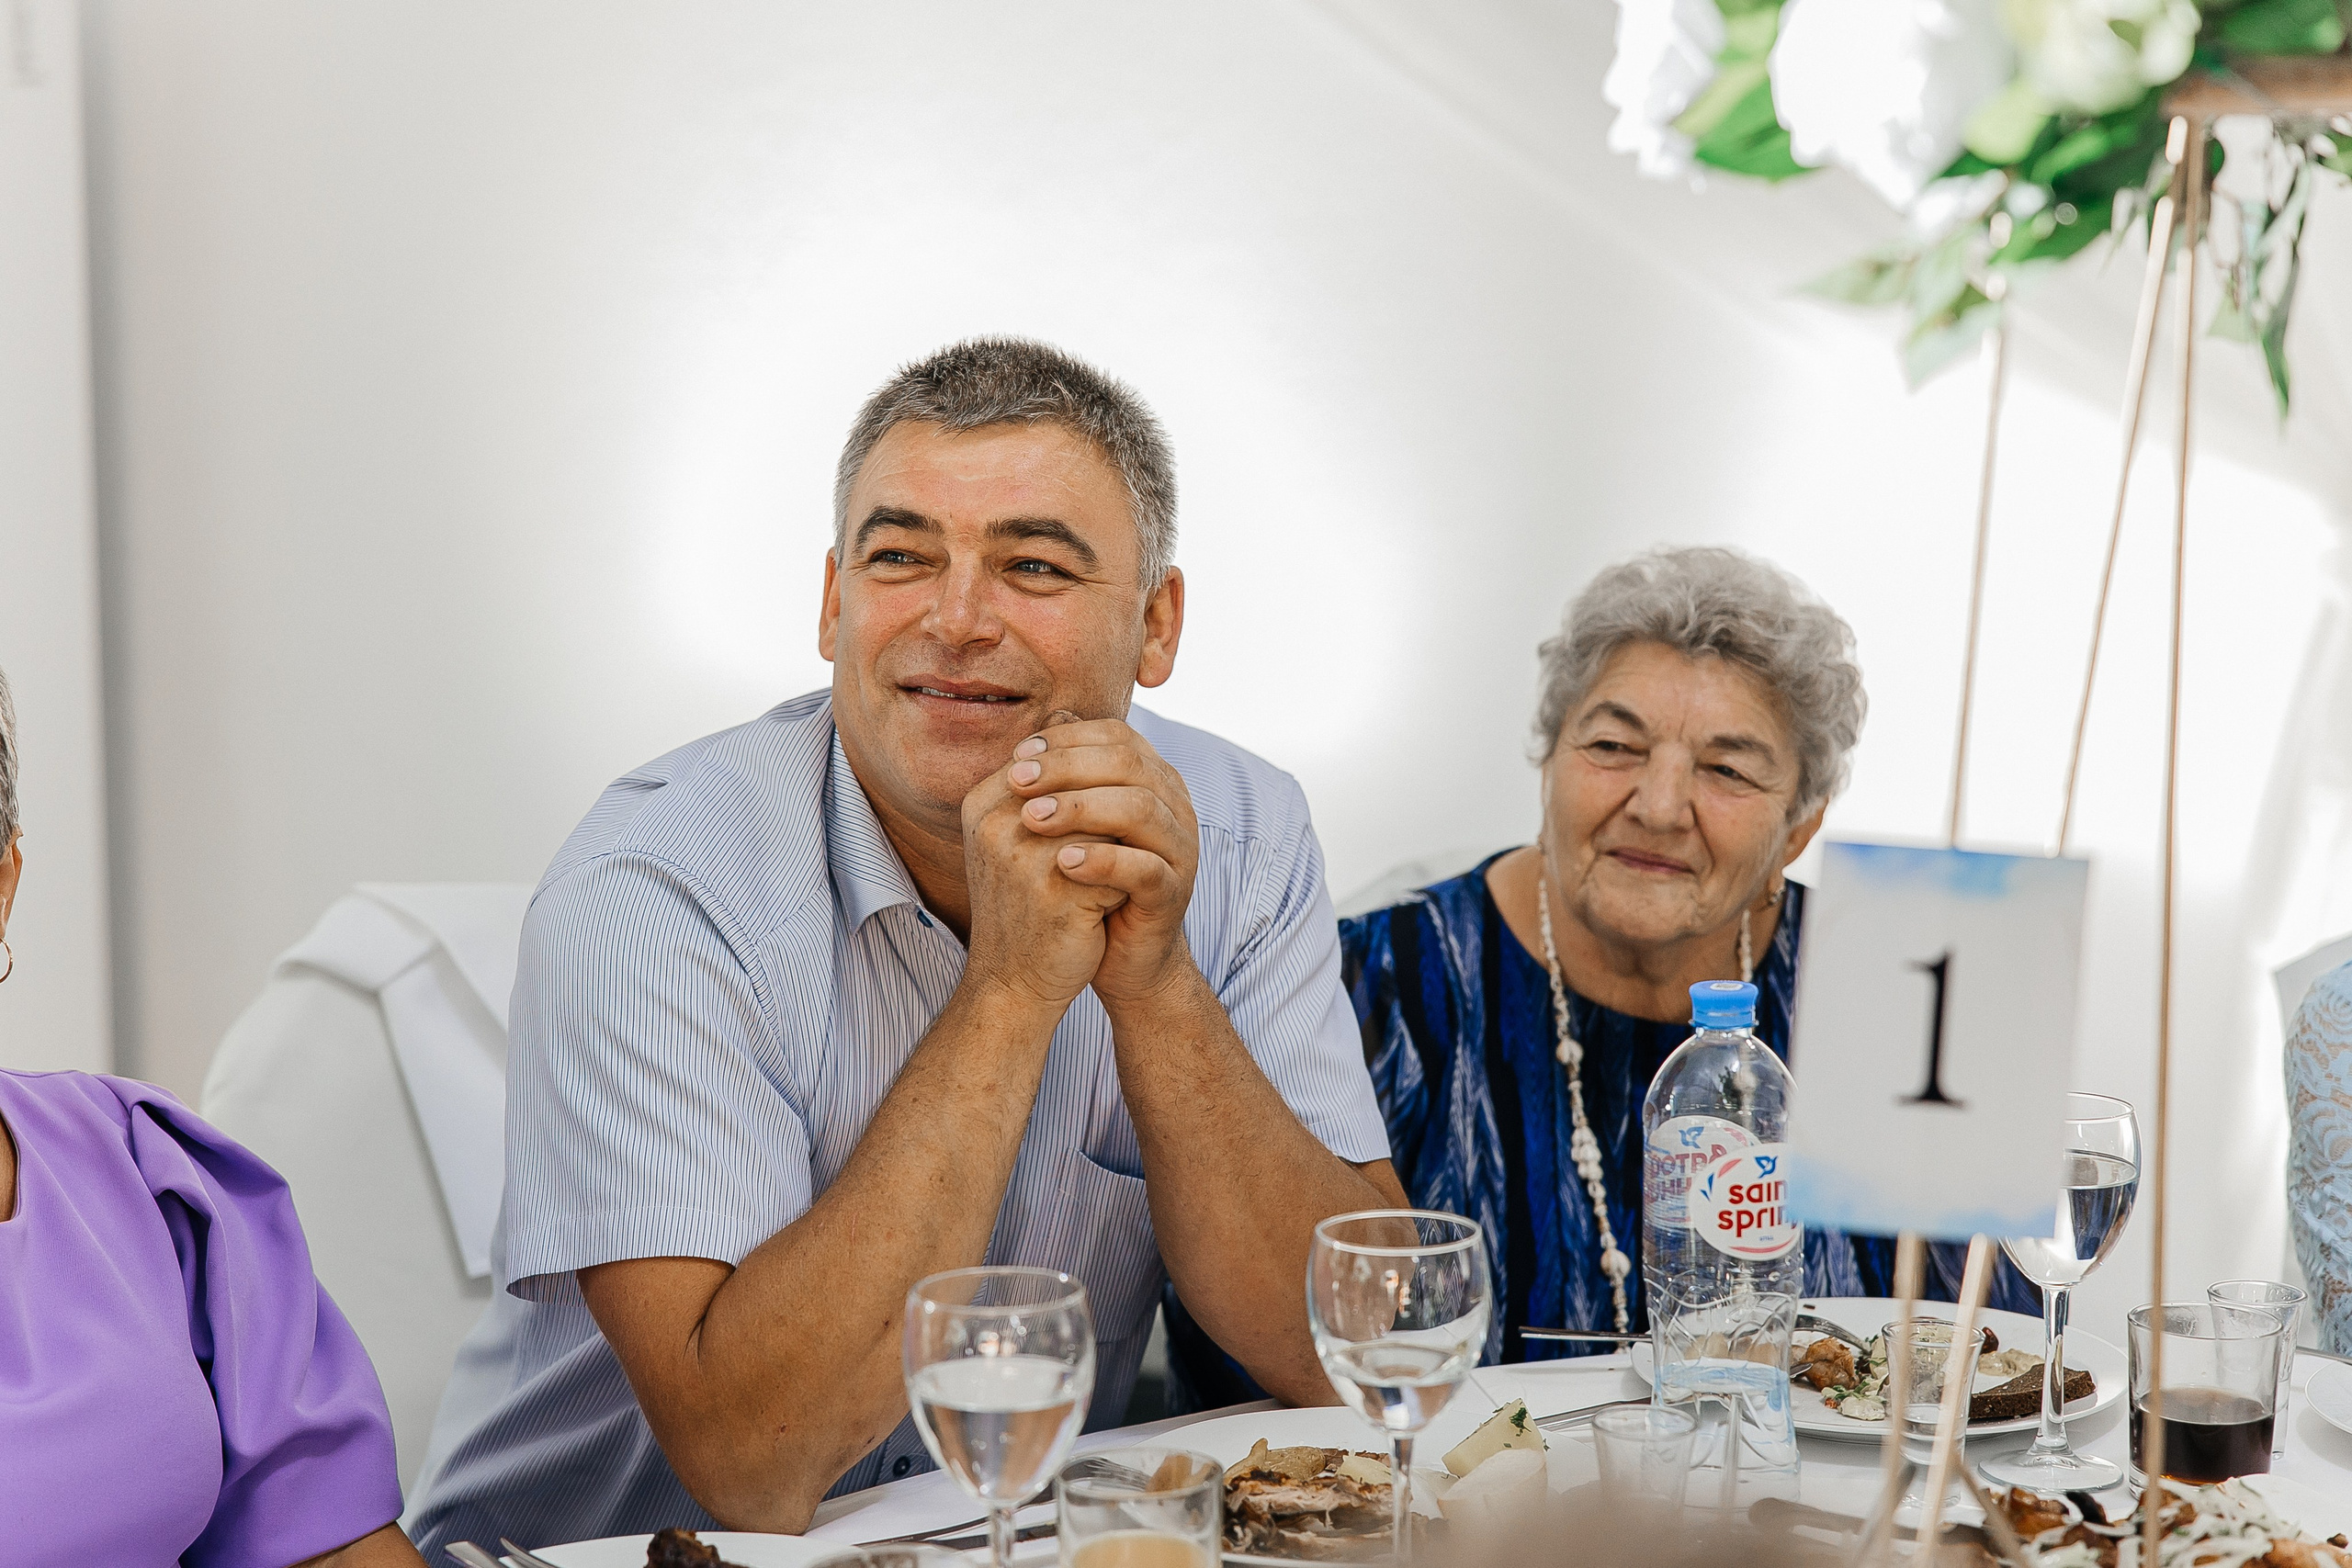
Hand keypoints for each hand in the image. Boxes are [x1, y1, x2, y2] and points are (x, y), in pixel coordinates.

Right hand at [960, 713, 1130, 1010]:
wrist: (1014, 982)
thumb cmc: (1025, 904)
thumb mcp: (1023, 831)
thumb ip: (1046, 775)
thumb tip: (1069, 711)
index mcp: (982, 802)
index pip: (1055, 756)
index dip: (1095, 776)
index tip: (1110, 806)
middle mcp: (996, 823)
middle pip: (1084, 783)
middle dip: (1114, 804)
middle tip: (1129, 835)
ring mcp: (1022, 857)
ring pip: (1106, 820)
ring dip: (1124, 843)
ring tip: (1118, 869)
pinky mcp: (1056, 892)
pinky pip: (1115, 862)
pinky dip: (1126, 877)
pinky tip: (1119, 900)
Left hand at [1002, 714, 1198, 1006]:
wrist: (1120, 954)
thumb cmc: (1090, 881)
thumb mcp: (1073, 824)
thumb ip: (1064, 777)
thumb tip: (1042, 719)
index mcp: (1153, 779)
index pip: (1115, 736)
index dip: (1065, 740)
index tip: (1017, 757)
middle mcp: (1174, 805)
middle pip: (1128, 763)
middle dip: (1066, 767)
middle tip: (1016, 781)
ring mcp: (1179, 848)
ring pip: (1141, 808)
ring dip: (1081, 808)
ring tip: (1032, 820)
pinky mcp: (1173, 892)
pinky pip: (1145, 867)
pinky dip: (1103, 861)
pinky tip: (1062, 863)